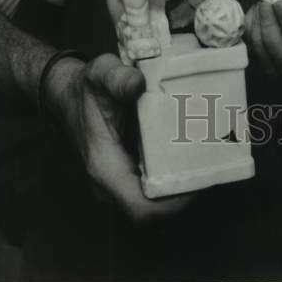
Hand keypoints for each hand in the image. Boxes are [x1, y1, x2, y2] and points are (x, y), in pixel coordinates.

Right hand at [44, 53, 193, 222]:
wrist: (68, 94)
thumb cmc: (86, 88)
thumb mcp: (99, 74)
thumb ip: (117, 78)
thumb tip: (139, 84)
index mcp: (104, 167)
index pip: (141, 207)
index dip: (172, 204)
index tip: (199, 183)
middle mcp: (110, 183)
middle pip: (154, 206)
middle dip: (185, 191)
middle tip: (214, 166)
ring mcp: (117, 181)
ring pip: (154, 197)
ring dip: (180, 183)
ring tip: (209, 160)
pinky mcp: (125, 172)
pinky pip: (151, 183)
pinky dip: (171, 172)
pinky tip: (191, 152)